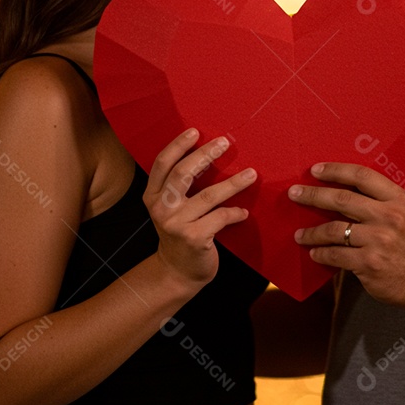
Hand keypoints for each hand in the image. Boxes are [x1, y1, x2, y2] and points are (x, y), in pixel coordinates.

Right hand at [144, 128, 255, 287]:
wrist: (178, 272)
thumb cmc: (180, 233)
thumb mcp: (170, 208)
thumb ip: (179, 186)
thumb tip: (206, 154)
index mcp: (152, 195)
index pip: (162, 164)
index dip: (177, 145)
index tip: (195, 131)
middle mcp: (161, 208)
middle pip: (183, 173)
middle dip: (205, 155)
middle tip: (225, 142)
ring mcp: (176, 224)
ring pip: (208, 195)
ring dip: (233, 183)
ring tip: (251, 174)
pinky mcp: (194, 238)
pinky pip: (220, 217)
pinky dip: (235, 213)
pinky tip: (243, 212)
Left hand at [291, 162, 404, 308]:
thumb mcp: (404, 214)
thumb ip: (379, 201)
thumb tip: (339, 190)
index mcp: (398, 199)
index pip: (362, 176)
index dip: (335, 170)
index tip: (315, 170)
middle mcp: (389, 216)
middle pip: (342, 199)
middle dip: (313, 195)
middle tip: (294, 194)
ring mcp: (379, 240)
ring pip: (334, 229)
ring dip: (311, 232)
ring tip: (299, 234)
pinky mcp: (369, 262)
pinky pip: (335, 254)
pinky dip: (321, 253)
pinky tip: (315, 253)